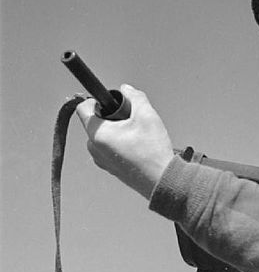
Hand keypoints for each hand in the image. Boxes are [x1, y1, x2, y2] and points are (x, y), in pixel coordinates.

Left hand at [75, 84, 173, 198]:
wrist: (162, 181)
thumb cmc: (153, 151)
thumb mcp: (147, 115)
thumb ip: (135, 97)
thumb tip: (127, 90)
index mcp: (98, 134)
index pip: (83, 108)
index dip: (97, 100)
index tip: (113, 102)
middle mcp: (94, 148)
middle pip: (95, 122)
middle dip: (111, 117)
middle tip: (132, 121)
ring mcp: (101, 161)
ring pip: (103, 136)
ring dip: (117, 131)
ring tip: (138, 136)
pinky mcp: (110, 169)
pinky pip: (109, 149)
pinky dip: (120, 144)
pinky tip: (138, 147)